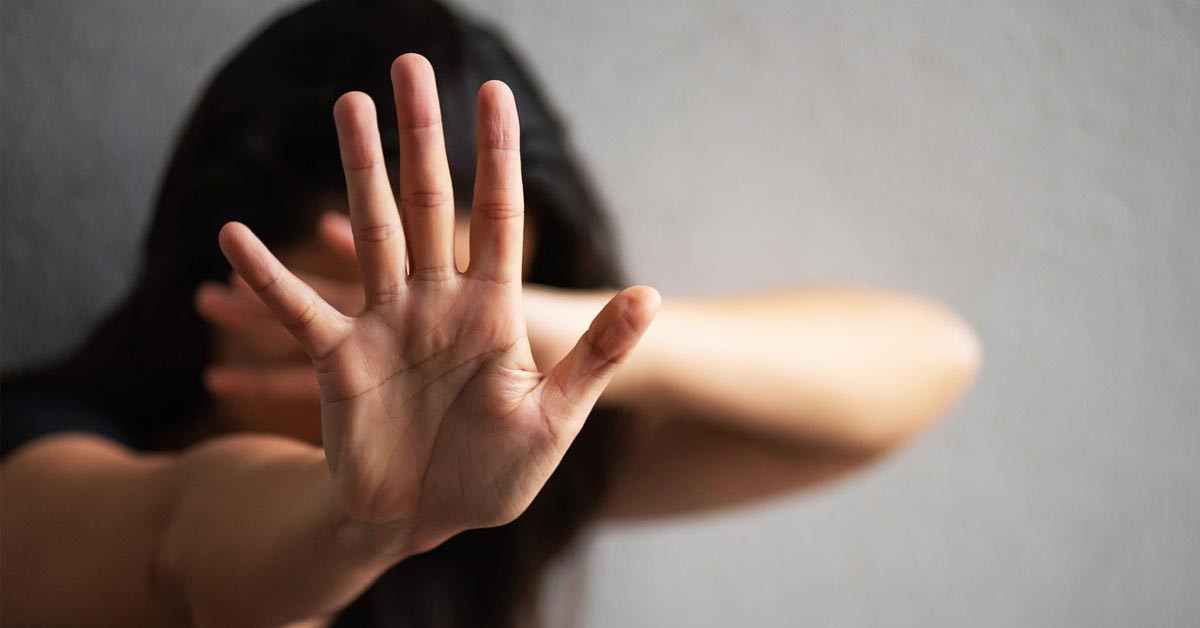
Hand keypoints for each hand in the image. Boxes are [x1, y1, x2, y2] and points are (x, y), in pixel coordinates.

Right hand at [217, 54, 658, 551]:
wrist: (426, 520)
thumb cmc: (493, 473)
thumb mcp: (554, 417)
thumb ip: (594, 354)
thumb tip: (652, 294)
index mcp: (492, 312)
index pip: (498, 217)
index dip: (495, 156)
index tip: (493, 93)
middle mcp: (436, 302)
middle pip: (428, 202)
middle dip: (420, 135)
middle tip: (407, 64)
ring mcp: (385, 325)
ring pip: (372, 231)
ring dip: (358, 169)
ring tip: (347, 105)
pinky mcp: (339, 361)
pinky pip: (299, 311)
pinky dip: (267, 280)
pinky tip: (234, 238)